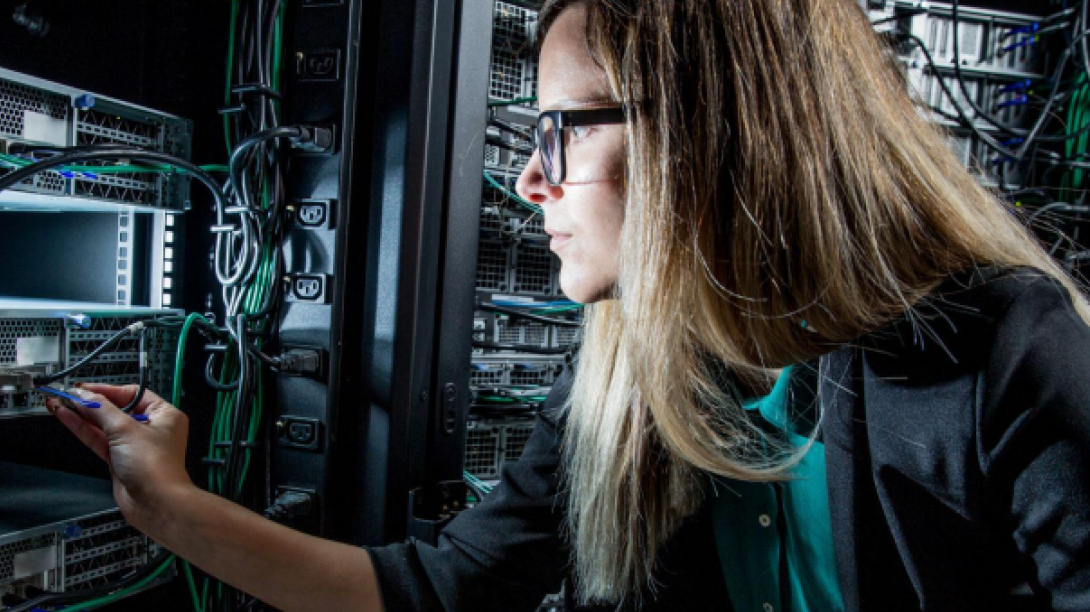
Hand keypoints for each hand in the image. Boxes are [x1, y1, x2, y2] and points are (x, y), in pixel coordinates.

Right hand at [46, 384, 192, 532]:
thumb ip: (102, 410)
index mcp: (164, 414)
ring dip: (82, 415)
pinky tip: (66, 417)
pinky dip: (83, 429)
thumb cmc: (154, 466)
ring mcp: (134, 445)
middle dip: (91, 402)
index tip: (84, 388)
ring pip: (104, 425)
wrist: (155, 503)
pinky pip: (99, 439)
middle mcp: (151, 428)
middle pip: (116, 409)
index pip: (132, 393)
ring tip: (60, 403)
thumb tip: (85, 396)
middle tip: (67, 395)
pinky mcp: (119, 460)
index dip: (107, 390)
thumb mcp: (126, 429)